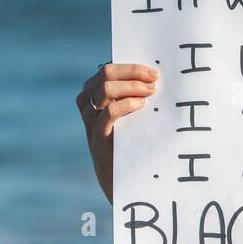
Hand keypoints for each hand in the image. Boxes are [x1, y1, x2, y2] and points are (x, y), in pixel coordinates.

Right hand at [76, 63, 159, 202]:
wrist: (119, 176)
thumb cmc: (130, 139)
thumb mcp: (130, 113)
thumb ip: (134, 94)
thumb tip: (154, 76)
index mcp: (93, 92)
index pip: (108, 69)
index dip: (132, 68)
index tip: (154, 72)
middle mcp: (87, 103)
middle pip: (105, 75)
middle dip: (132, 74)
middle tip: (155, 81)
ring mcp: (89, 119)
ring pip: (105, 90)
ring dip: (132, 87)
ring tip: (151, 93)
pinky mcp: (96, 136)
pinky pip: (108, 113)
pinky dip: (126, 104)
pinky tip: (141, 106)